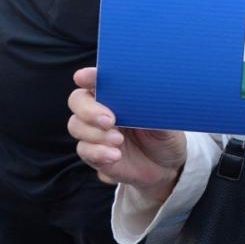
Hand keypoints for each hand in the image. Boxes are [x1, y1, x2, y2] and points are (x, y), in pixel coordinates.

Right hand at [66, 67, 187, 195]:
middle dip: (89, 110)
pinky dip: (98, 152)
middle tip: (109, 120)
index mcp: (118, 95)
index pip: (98, 80)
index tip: (83, 77)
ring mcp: (96, 132)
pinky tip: (115, 156)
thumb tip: (149, 96)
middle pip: (78, 101)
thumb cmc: (165, 135)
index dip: (88, 77)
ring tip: (118, 140)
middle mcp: (102, 110)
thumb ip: (154, 109)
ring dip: (95, 133)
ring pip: (77, 126)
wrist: (167, 167)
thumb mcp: (166, 121)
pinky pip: (85, 150)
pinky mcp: (95, 154)